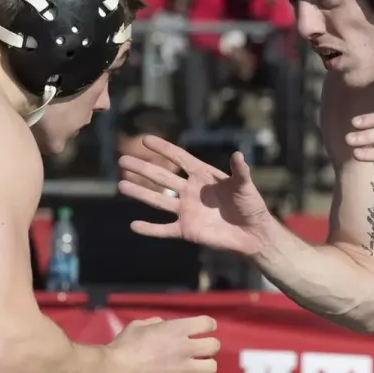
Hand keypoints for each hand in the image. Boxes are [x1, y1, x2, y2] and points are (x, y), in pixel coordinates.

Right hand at [107, 316, 219, 372]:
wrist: (116, 371)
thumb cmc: (123, 347)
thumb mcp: (139, 325)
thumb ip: (158, 323)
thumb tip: (165, 326)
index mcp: (176, 329)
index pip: (207, 323)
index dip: (207, 326)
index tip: (203, 330)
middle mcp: (185, 347)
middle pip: (214, 345)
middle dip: (208, 347)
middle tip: (199, 351)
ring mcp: (185, 368)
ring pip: (212, 367)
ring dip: (205, 366)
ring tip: (196, 368)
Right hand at [118, 135, 272, 255]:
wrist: (252, 233)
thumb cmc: (251, 206)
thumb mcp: (245, 186)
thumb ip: (240, 171)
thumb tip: (239, 154)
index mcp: (203, 175)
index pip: (179, 158)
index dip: (164, 148)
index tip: (145, 139)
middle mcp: (190, 191)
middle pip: (162, 177)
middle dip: (143, 168)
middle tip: (123, 160)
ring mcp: (186, 210)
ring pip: (158, 200)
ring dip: (140, 193)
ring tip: (120, 185)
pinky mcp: (186, 230)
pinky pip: (164, 230)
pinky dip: (150, 229)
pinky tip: (134, 226)